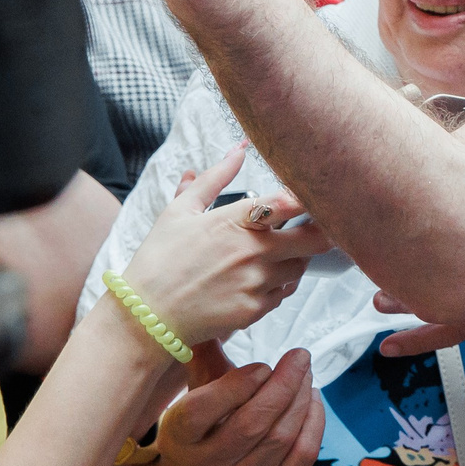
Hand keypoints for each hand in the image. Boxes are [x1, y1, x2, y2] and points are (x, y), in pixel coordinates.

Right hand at [121, 147, 332, 348]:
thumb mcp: (180, 211)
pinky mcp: (255, 310)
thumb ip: (214, 178)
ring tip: (273, 257)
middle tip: (314, 229)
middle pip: (315, 239)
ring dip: (295, 260)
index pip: (291, 201)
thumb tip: (239, 148)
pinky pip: (283, 294)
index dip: (313, 198)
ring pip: (300, 267)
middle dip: (321, 232)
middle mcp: (253, 250)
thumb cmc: (159, 260)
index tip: (320, 196)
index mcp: (236, 220)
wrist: (143, 317)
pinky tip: (256, 282)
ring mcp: (256, 282)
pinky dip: (278, 287)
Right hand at [154, 345, 322, 465]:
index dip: (235, 385)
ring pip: (282, 437)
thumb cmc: (212, 422)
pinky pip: (303, 454)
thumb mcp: (199, 392)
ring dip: (302, 398)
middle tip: (300, 356)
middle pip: (252, 424)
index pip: (199, 412)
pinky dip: (315, 421)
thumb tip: (210, 311)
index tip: (261, 365)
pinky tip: (313, 399)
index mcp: (179, 438)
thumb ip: (205, 356)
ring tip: (306, 373)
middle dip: (284, 384)